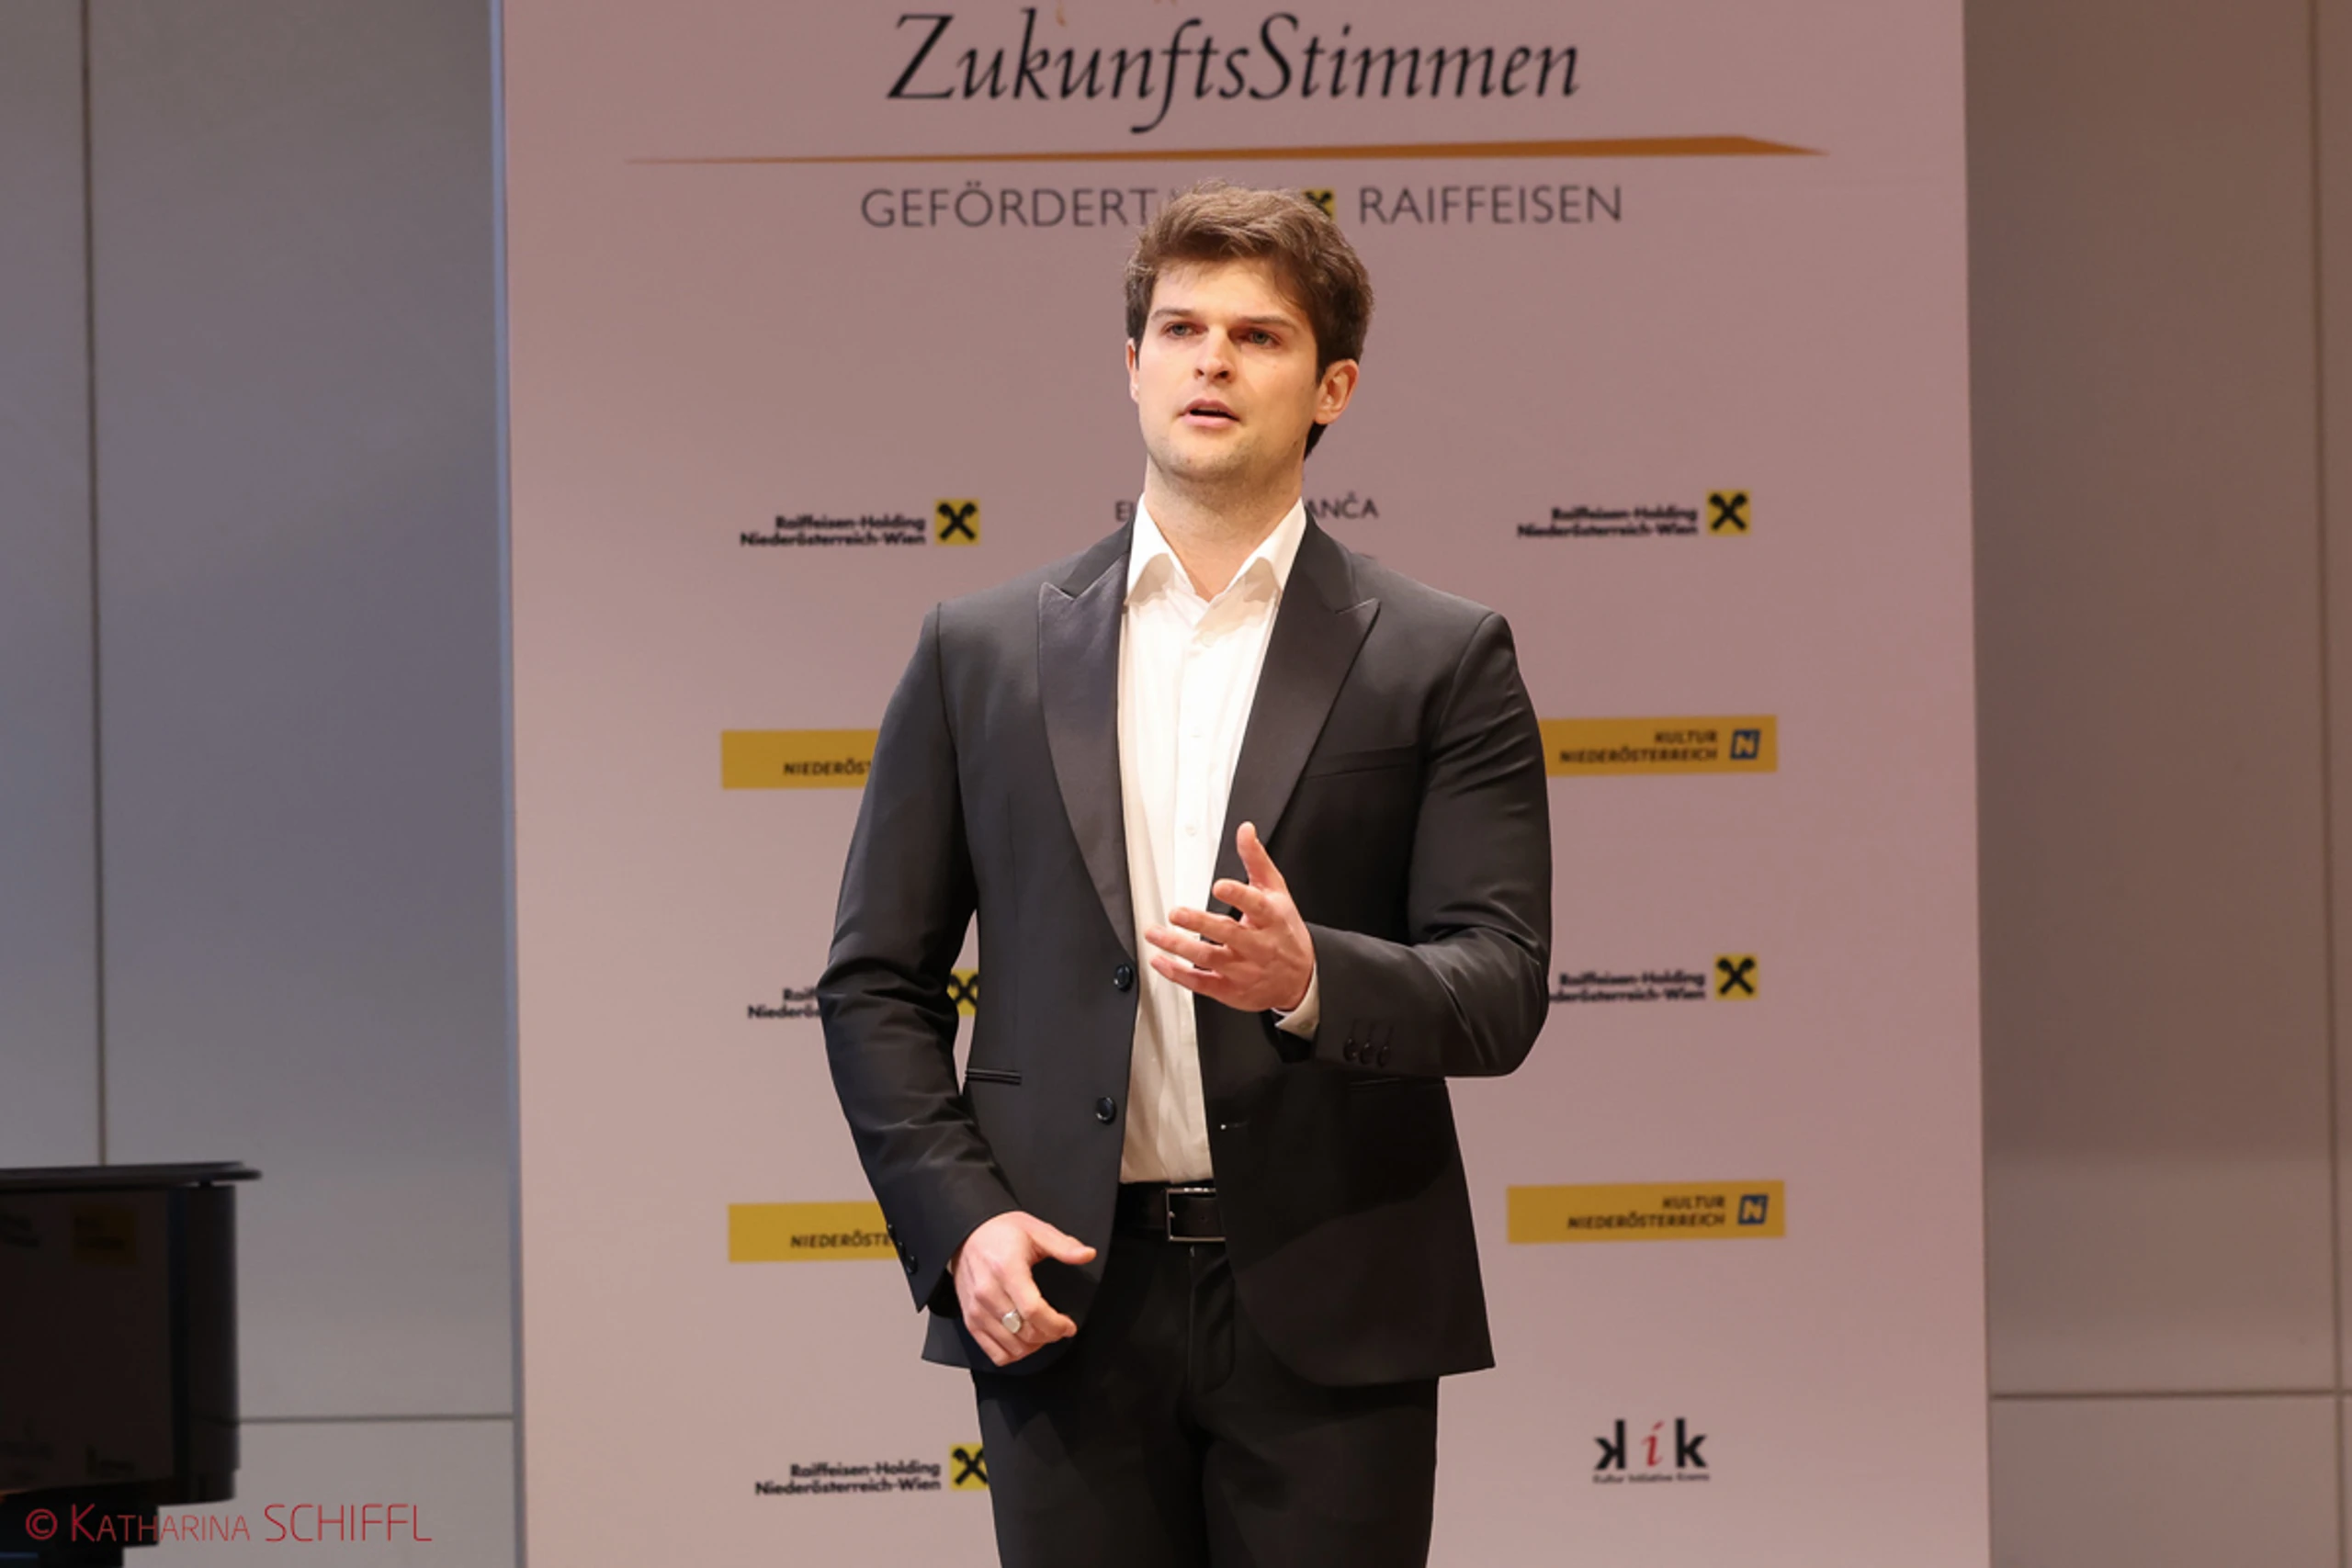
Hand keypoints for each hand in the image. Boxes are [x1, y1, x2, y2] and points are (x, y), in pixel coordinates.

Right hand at [952, 1211, 1095, 1366]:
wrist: (967, 1235)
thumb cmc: (1001, 1233)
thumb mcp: (1036, 1231)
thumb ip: (1063, 1246)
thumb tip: (1087, 1254)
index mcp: (1006, 1270)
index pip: (1033, 1310)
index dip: (1056, 1324)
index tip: (1069, 1325)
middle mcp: (988, 1293)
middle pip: (1024, 1332)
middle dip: (1050, 1335)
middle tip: (1060, 1327)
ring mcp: (977, 1310)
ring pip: (1012, 1347)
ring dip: (1034, 1346)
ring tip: (1044, 1332)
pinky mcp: (970, 1321)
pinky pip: (994, 1353)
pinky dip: (1014, 1353)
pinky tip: (1024, 1340)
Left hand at [1144, 822, 1314, 1013]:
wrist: (1301, 979)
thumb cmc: (1284, 930)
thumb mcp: (1278, 892)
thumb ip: (1257, 860)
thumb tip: (1245, 830)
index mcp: (1270, 918)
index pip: (1256, 905)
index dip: (1238, 895)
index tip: (1220, 886)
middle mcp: (1257, 946)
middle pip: (1228, 934)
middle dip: (1200, 923)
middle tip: (1176, 913)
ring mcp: (1243, 970)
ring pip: (1209, 959)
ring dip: (1179, 947)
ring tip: (1156, 934)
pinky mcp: (1230, 990)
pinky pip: (1201, 983)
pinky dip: (1178, 973)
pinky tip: (1160, 960)